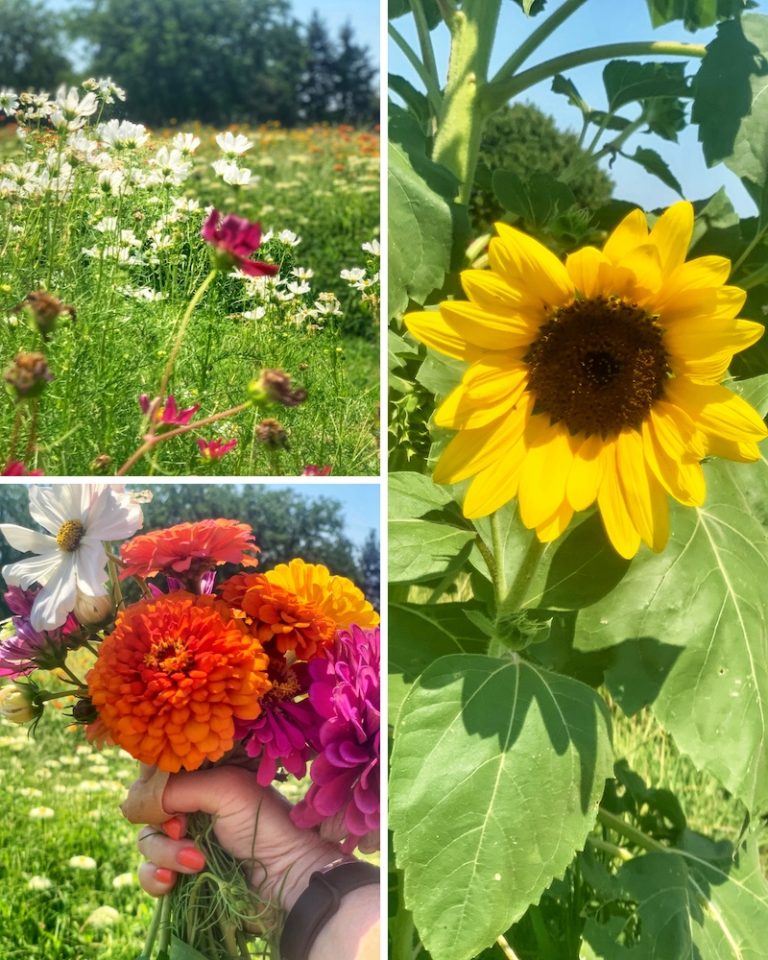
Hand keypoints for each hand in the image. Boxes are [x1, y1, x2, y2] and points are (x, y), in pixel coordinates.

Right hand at [136, 765, 343, 910]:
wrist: (287, 876)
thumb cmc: (264, 824)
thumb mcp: (226, 789)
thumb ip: (179, 787)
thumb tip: (136, 801)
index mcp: (204, 780)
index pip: (160, 777)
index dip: (154, 789)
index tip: (167, 801)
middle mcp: (193, 809)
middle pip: (149, 812)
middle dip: (162, 825)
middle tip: (183, 831)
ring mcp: (187, 844)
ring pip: (148, 844)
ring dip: (164, 854)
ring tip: (196, 862)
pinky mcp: (184, 877)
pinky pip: (150, 875)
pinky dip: (156, 878)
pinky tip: (173, 881)